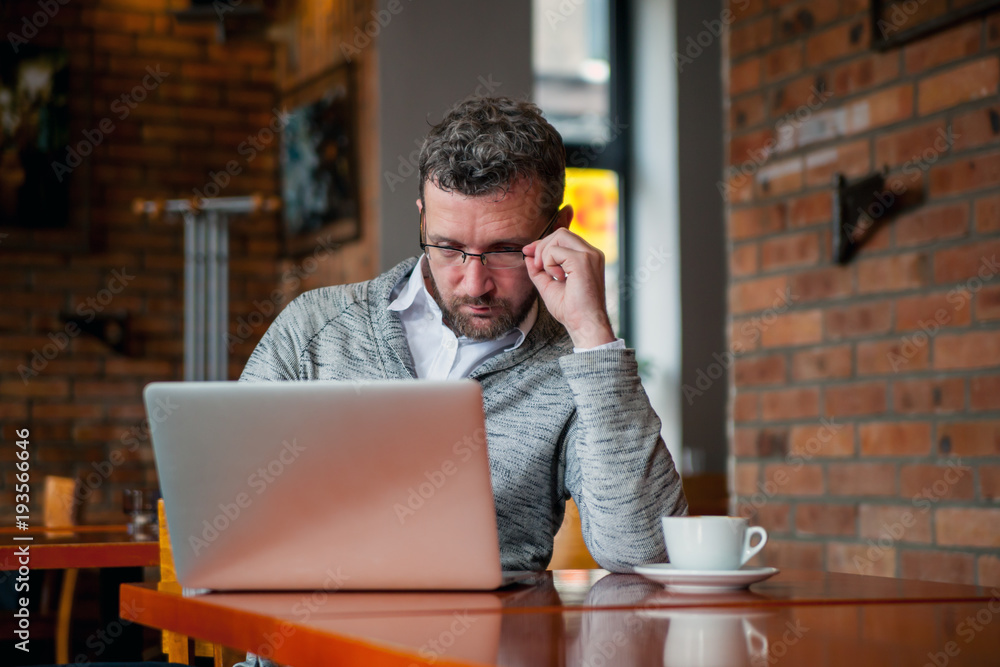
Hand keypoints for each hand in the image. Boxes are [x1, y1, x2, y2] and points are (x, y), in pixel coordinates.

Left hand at [522, 228, 615, 348]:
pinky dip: (549, 263)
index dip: (544, 243)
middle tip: (537, 267)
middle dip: (542, 246)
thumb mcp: (549, 285)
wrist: (584, 324)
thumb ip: (539, 270)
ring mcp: (590, 255)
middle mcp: (592, 253)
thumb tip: (528, 255)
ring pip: (559, 236)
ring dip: (545, 254)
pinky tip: (558, 278)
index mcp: (588, 257)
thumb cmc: (571, 310)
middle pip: (561, 233)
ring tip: (549, 274)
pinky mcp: (583, 260)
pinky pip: (556, 250)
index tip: (528, 253)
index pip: (564, 237)